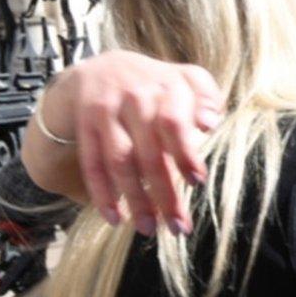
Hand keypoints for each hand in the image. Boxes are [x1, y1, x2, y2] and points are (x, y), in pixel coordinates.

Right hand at [38, 50, 224, 235]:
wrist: (105, 68)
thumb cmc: (161, 85)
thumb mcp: (188, 80)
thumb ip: (206, 99)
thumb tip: (209, 124)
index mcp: (167, 86)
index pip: (174, 123)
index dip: (185, 154)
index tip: (196, 182)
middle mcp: (135, 97)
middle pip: (148, 151)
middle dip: (164, 193)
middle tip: (178, 226)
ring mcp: (107, 111)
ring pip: (119, 161)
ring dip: (134, 199)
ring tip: (148, 229)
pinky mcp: (86, 125)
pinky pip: (91, 163)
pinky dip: (101, 193)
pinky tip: (114, 218)